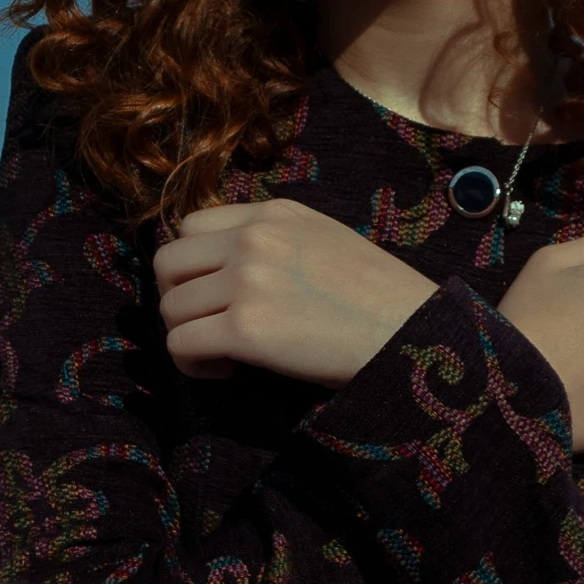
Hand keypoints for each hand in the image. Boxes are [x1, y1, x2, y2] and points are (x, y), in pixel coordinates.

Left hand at [153, 199, 437, 383]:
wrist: (415, 333)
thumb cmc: (379, 299)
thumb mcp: (324, 241)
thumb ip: (273, 242)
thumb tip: (222, 271)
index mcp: (274, 212)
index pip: (191, 226)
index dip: (194, 266)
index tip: (218, 294)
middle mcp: (254, 237)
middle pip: (168, 264)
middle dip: (180, 299)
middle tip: (211, 327)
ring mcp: (247, 280)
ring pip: (170, 308)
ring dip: (189, 336)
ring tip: (228, 355)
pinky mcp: (246, 327)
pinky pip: (181, 345)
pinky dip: (196, 364)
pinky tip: (232, 371)